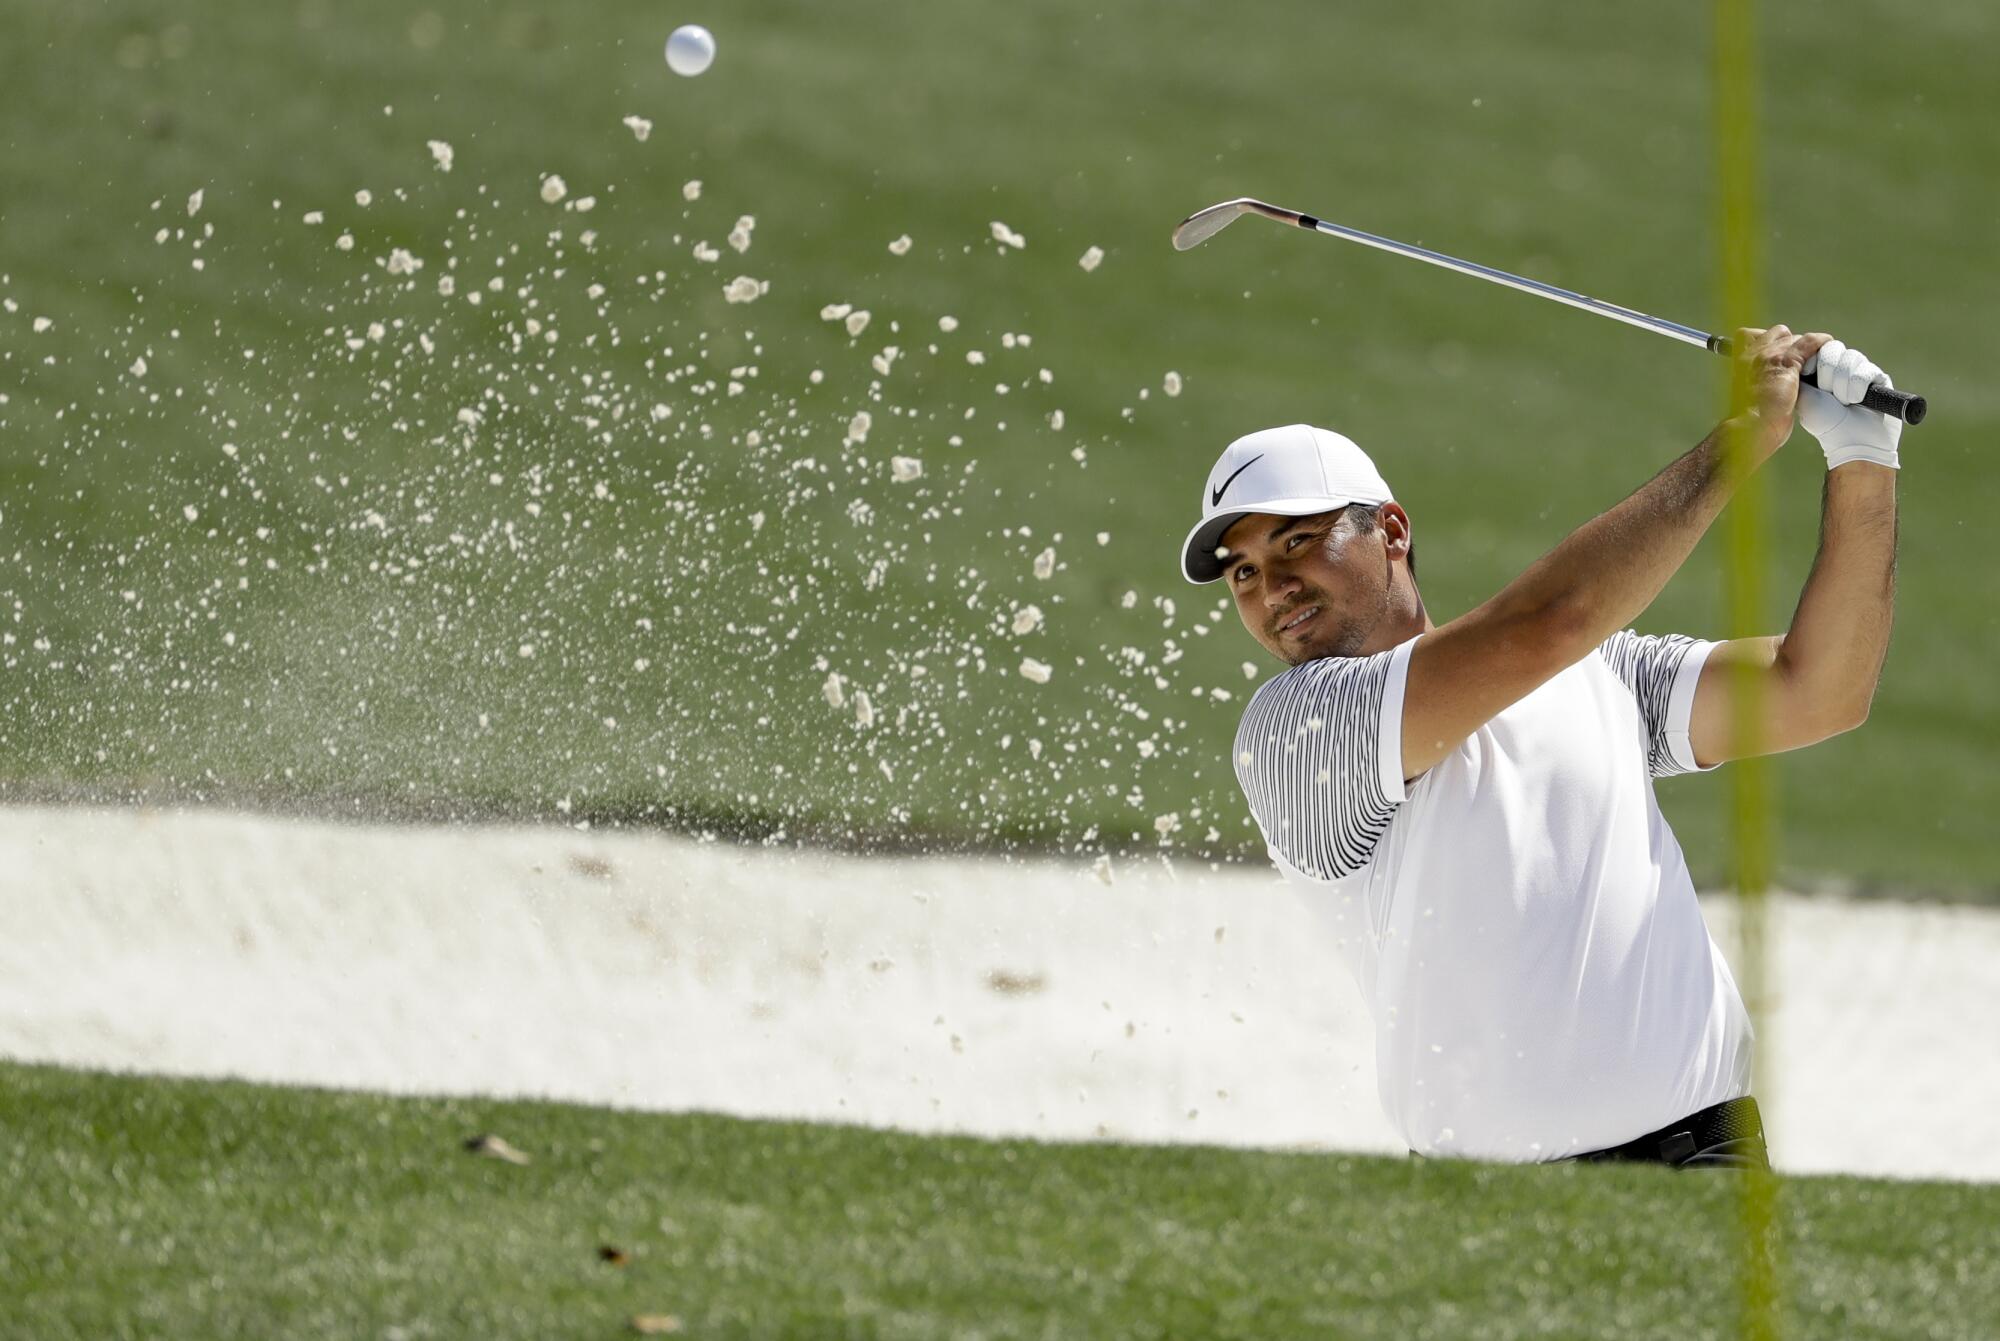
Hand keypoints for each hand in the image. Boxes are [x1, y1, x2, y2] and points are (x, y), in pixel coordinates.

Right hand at [1727, 325, 1831, 456]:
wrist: (1754, 426)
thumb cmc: (1755, 419)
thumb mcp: (1753, 395)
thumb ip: (1762, 381)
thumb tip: (1780, 379)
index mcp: (1742, 362)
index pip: (1750, 335)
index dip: (1771, 341)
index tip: (1782, 353)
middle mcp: (1753, 355)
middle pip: (1779, 333)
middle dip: (1793, 344)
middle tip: (1804, 362)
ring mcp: (1769, 356)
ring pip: (1795, 337)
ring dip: (1808, 347)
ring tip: (1817, 361)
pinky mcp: (1786, 362)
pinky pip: (1809, 342)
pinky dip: (1820, 342)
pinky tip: (1827, 345)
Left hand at [1798, 340, 1900, 470]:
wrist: (1854, 441)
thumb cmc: (1826, 423)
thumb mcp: (1804, 397)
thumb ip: (1799, 372)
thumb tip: (1799, 351)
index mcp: (1819, 371)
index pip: (1818, 346)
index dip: (1814, 359)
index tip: (1809, 375)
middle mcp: (1840, 369)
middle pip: (1834, 348)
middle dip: (1828, 374)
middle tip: (1829, 395)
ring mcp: (1859, 371)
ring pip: (1851, 358)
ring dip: (1843, 383)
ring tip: (1844, 402)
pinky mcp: (1878, 377)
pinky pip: (1867, 368)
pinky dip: (1858, 387)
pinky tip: (1857, 400)